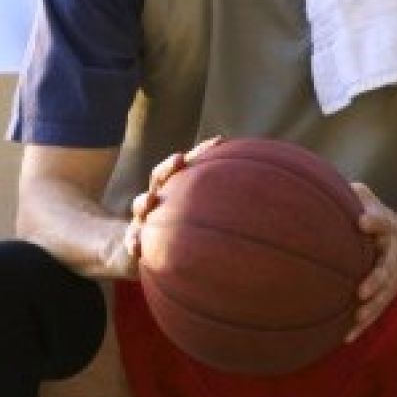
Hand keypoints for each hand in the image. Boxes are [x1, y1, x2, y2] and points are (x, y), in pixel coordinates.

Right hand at [124, 136, 224, 264]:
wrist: (150, 255)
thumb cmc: (188, 236)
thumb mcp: (205, 219)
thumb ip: (231, 206)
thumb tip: (264, 191)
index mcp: (175, 189)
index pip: (187, 165)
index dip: (201, 152)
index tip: (218, 141)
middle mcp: (158, 199)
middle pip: (159, 177)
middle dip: (168, 168)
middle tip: (179, 160)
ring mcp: (144, 218)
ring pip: (141, 205)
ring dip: (144, 201)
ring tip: (151, 199)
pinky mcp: (134, 241)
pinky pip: (131, 241)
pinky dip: (132, 243)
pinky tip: (134, 248)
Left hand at [347, 182, 396, 340]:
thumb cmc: (380, 220)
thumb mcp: (372, 202)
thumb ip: (354, 194)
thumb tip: (321, 180)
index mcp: (388, 229)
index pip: (383, 222)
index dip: (374, 221)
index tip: (362, 221)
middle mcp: (393, 255)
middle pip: (386, 268)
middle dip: (376, 279)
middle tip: (361, 290)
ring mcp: (392, 277)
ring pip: (384, 295)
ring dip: (371, 307)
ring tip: (357, 316)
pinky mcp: (387, 294)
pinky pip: (375, 311)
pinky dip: (362, 325)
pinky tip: (346, 337)